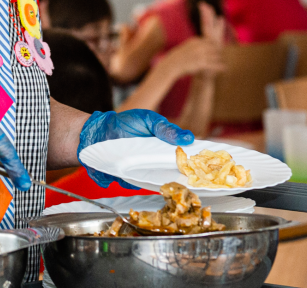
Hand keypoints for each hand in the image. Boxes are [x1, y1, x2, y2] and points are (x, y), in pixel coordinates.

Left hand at [78, 109, 193, 187]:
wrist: (98, 135)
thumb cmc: (125, 124)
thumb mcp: (148, 120)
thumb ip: (165, 128)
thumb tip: (188, 138)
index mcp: (164, 144)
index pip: (184, 153)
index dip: (196, 159)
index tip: (209, 163)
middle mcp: (157, 159)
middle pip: (176, 170)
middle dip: (187, 174)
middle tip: (197, 175)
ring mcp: (145, 170)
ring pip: (162, 180)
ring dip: (171, 182)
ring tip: (181, 182)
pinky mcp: (133, 179)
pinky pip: (144, 185)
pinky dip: (150, 185)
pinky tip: (156, 184)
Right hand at [155, 38, 224, 79]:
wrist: (172, 64)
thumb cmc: (178, 57)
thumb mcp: (187, 47)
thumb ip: (195, 44)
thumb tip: (199, 42)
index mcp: (196, 41)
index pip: (209, 41)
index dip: (214, 45)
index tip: (218, 47)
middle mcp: (199, 46)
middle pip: (214, 47)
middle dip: (219, 51)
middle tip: (224, 54)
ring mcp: (200, 55)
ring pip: (215, 56)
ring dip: (220, 59)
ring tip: (225, 62)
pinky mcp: (201, 63)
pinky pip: (213, 64)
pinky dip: (219, 67)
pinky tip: (224, 68)